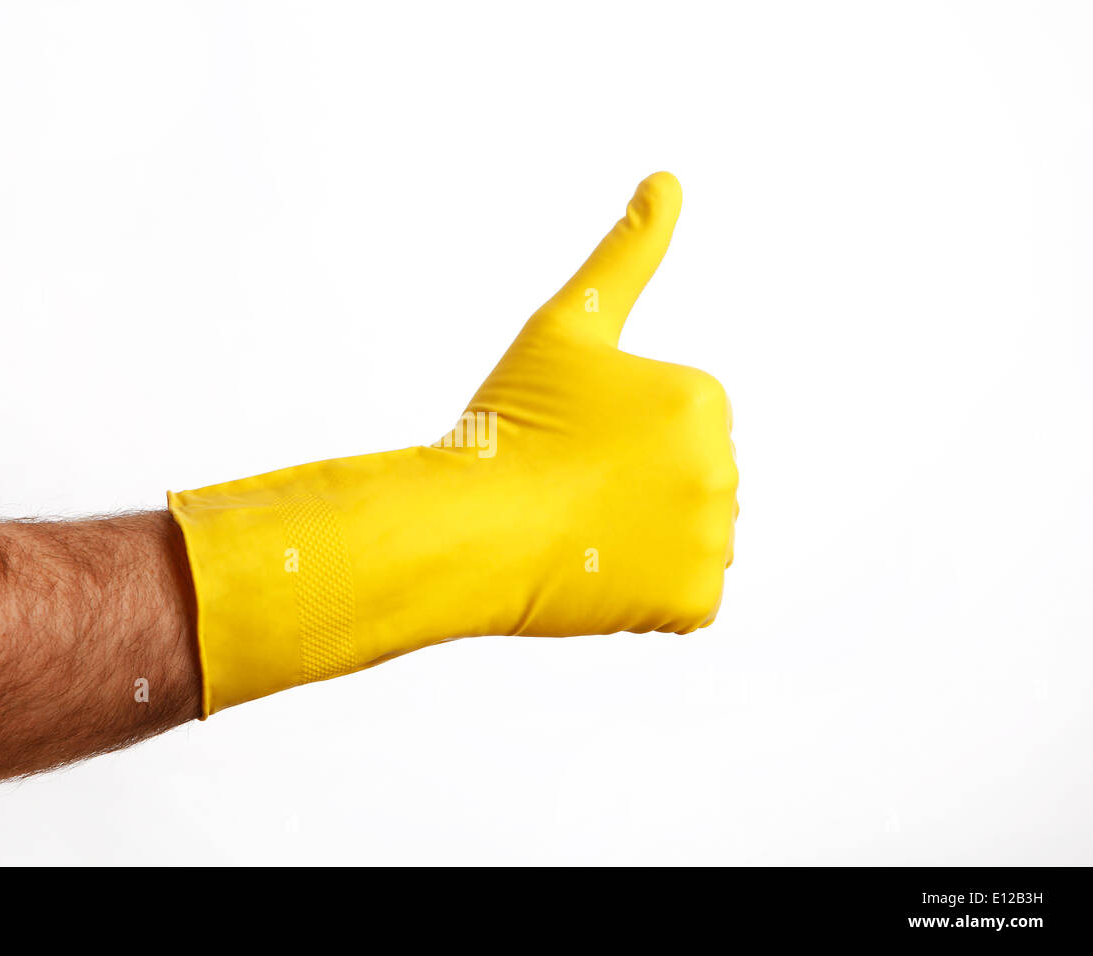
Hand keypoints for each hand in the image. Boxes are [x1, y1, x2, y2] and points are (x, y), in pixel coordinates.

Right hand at [170, 172, 738, 713]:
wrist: (464, 526)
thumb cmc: (507, 419)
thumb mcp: (567, 324)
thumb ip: (627, 252)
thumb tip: (666, 179)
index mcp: (704, 398)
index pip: (674, 427)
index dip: (613, 438)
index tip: (567, 443)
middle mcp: (726, 467)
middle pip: (683, 483)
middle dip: (632, 488)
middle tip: (564, 489)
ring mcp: (713, 540)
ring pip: (685, 539)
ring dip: (639, 541)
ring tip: (574, 531)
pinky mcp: (694, 602)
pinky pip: (682, 599)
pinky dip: (644, 595)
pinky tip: (593, 573)